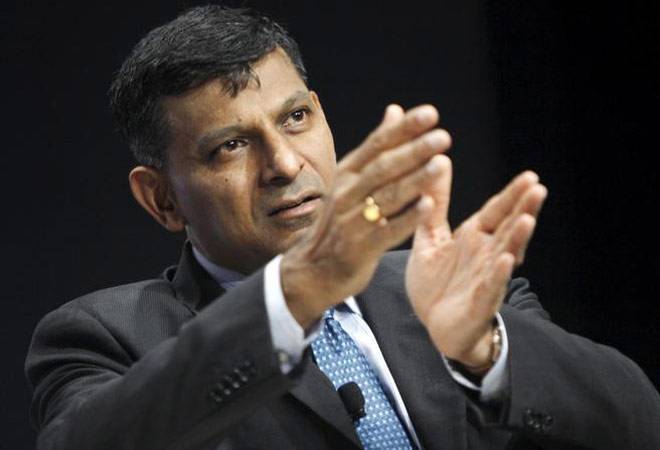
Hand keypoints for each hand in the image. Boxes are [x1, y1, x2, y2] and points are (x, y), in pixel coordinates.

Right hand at [281, 104, 451, 328]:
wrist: (312, 268)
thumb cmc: (339, 221)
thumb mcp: (351, 180)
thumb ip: (376, 149)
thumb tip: (395, 111)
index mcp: (346, 174)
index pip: (377, 144)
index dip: (404, 128)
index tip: (430, 114)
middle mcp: (346, 194)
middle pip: (384, 168)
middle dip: (414, 150)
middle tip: (442, 136)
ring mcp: (352, 221)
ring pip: (388, 196)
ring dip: (416, 180)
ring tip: (441, 164)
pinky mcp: (360, 248)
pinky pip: (388, 230)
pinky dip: (409, 218)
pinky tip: (428, 205)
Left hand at [405, 158, 546, 369]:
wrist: (434, 327)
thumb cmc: (435, 283)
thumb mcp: (429, 237)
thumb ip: (435, 203)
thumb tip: (439, 161)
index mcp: (474, 237)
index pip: (496, 212)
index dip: (512, 195)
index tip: (530, 176)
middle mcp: (485, 254)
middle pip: (507, 228)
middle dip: (522, 209)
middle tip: (537, 187)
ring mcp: (485, 278)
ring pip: (505, 254)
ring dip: (516, 238)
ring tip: (527, 219)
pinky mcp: (478, 302)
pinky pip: (490, 286)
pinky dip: (498, 274)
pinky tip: (506, 260)